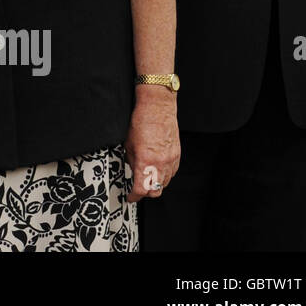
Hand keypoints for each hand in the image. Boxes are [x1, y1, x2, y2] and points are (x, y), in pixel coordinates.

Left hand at [125, 86, 179, 200]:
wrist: (158, 108)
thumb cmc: (142, 121)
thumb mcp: (128, 144)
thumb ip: (132, 161)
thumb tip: (134, 171)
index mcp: (145, 161)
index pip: (141, 189)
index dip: (134, 196)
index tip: (131, 197)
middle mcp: (160, 163)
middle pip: (155, 191)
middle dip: (145, 193)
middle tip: (138, 190)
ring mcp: (171, 160)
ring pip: (165, 183)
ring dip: (155, 184)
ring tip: (147, 178)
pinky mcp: (177, 156)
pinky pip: (172, 173)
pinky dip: (164, 175)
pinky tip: (157, 169)